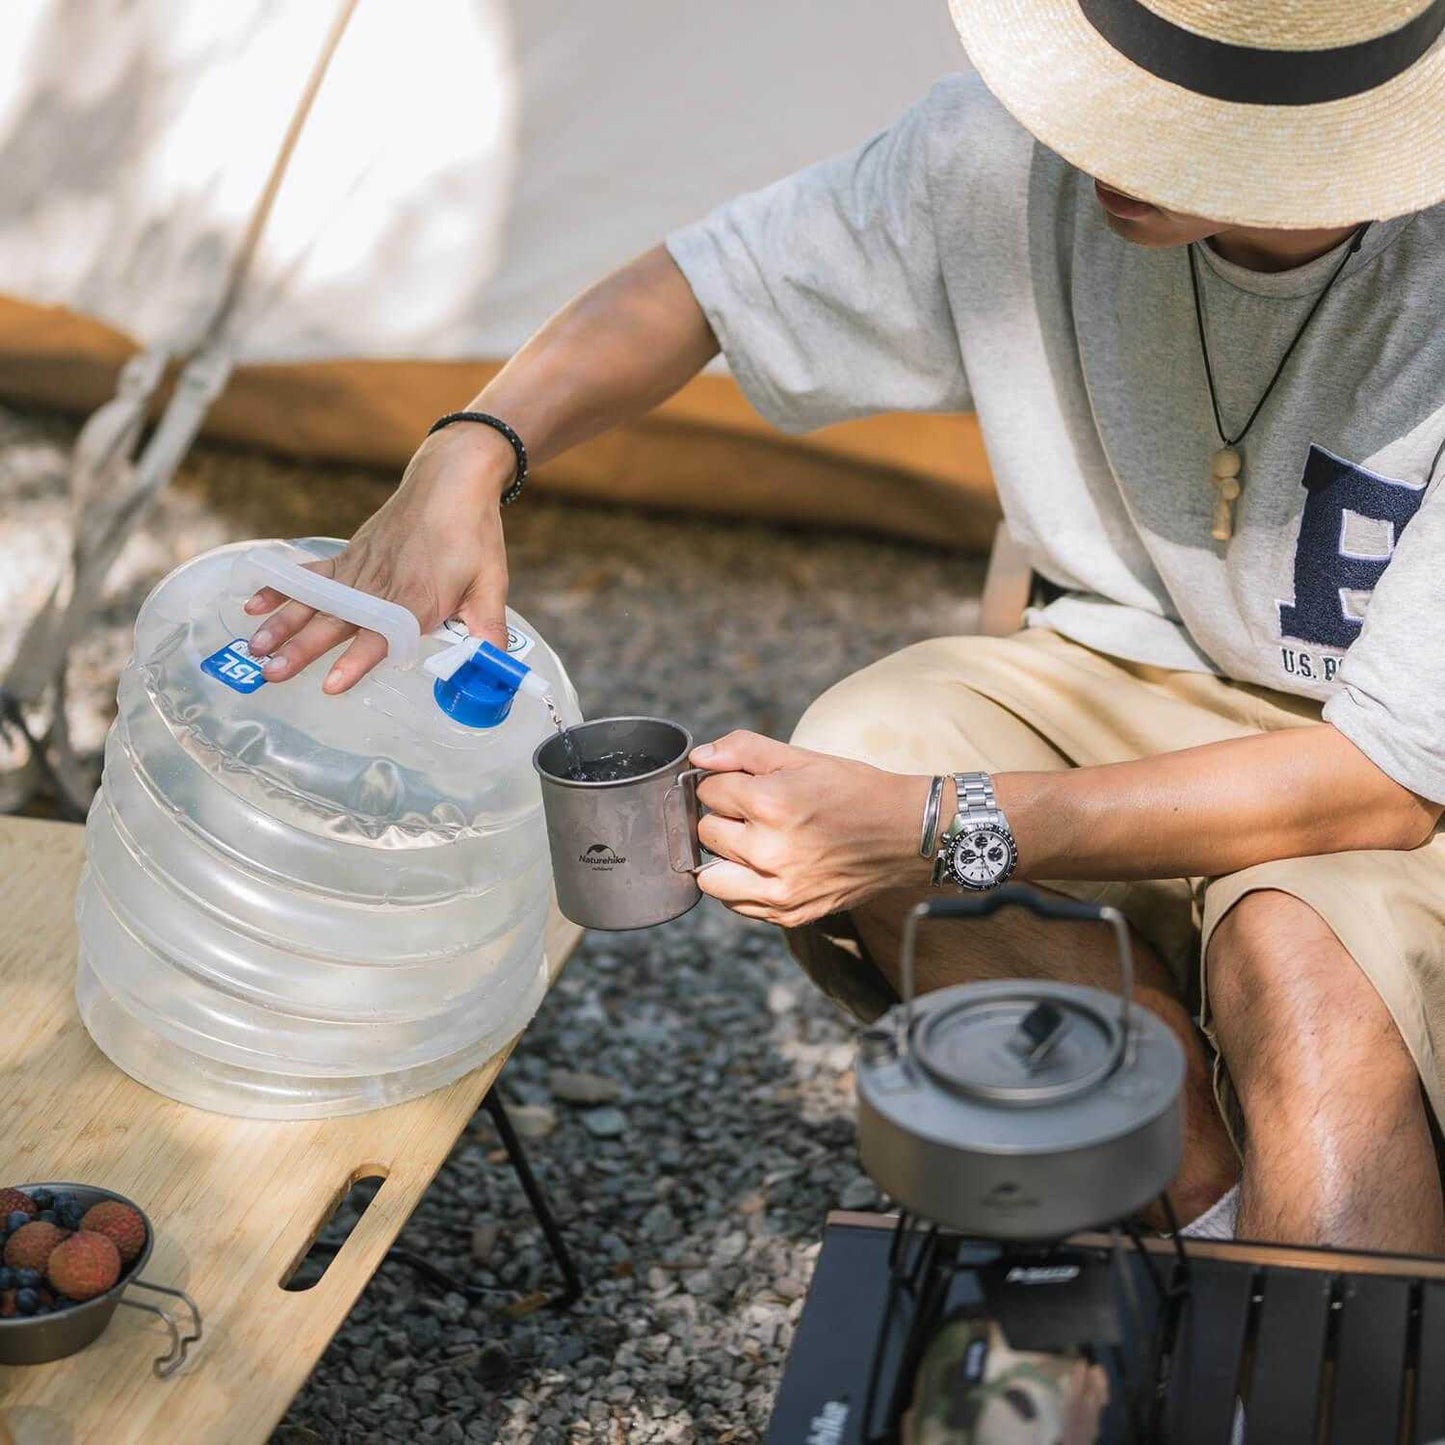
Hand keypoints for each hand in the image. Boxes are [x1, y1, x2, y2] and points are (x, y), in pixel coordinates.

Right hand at [243, 423, 516, 691]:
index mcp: (416, 599)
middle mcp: (381, 586)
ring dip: (282, 626)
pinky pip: (311, 576)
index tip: (332, 684)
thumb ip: (489, 630)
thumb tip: (498, 672)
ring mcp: (360, 570)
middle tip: (272, 674)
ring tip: (255, 650)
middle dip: (301, 651)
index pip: (381, 637)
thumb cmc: (473, 535)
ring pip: (315, 602)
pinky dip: (282, 588)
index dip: (356, 662)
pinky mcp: (350, 556)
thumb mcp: (491, 584)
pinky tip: (254, 605)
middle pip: (336, 623)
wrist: (451, 480)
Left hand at [691, 731, 931, 926]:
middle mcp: (769, 852)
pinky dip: (741, 885)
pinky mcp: (788, 913)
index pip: (709, 792)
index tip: (751, 786)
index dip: (727, 784)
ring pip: (710, 875)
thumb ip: (743, 750)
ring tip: (753, 843)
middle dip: (725, 818)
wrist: (905, 834)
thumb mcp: (801, 757)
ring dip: (724, 857)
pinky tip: (767, 866)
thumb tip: (699, 758)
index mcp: (770, 804)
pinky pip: (735, 903)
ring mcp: (778, 889)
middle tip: (757, 813)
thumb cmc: (854, 791)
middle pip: (705, 832)